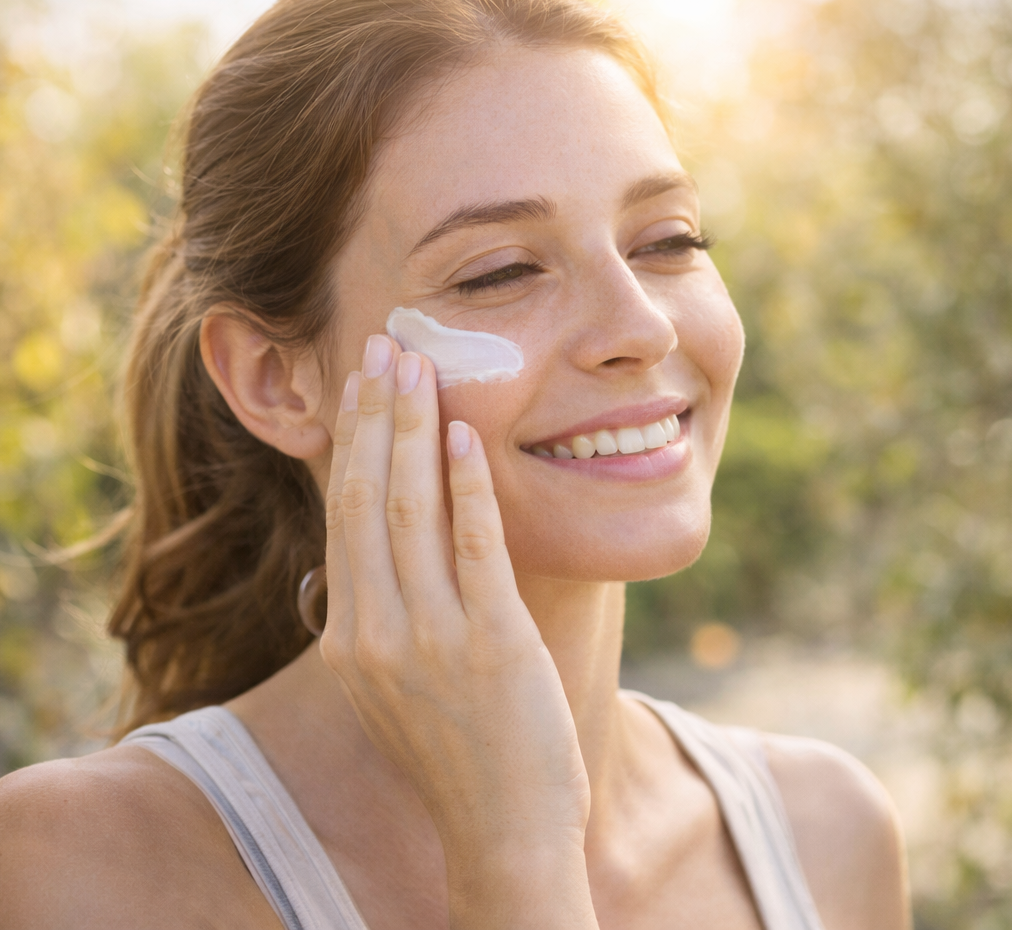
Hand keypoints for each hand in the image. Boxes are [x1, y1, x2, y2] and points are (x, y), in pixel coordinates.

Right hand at [319, 334, 594, 929]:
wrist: (504, 832)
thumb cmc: (460, 754)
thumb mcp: (398, 685)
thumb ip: (384, 619)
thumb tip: (373, 557)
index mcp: (351, 639)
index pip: (342, 517)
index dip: (350, 444)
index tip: (358, 386)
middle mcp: (377, 632)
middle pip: (365, 498)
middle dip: (373, 416)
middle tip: (382, 346)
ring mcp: (431, 638)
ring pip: (409, 510)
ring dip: (411, 430)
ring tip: (416, 367)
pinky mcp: (491, 642)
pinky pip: (474, 547)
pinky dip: (467, 485)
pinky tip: (465, 435)